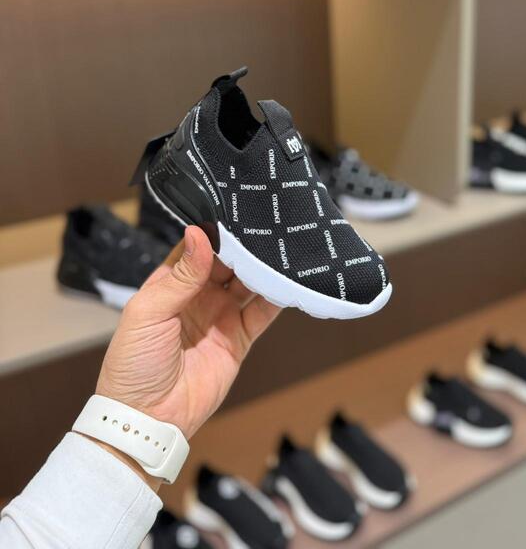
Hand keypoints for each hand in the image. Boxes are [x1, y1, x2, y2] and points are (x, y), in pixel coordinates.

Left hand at [91, 227, 280, 486]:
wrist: (148, 420)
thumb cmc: (134, 363)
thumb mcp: (149, 312)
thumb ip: (180, 275)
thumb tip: (200, 232)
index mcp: (170, 282)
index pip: (198, 247)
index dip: (216, 230)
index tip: (237, 208)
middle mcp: (198, 295)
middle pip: (228, 261)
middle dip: (245, 244)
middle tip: (267, 222)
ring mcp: (221, 316)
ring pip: (248, 282)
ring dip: (263, 266)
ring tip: (284, 245)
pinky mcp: (240, 339)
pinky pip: (262, 312)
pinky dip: (276, 296)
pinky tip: (288, 278)